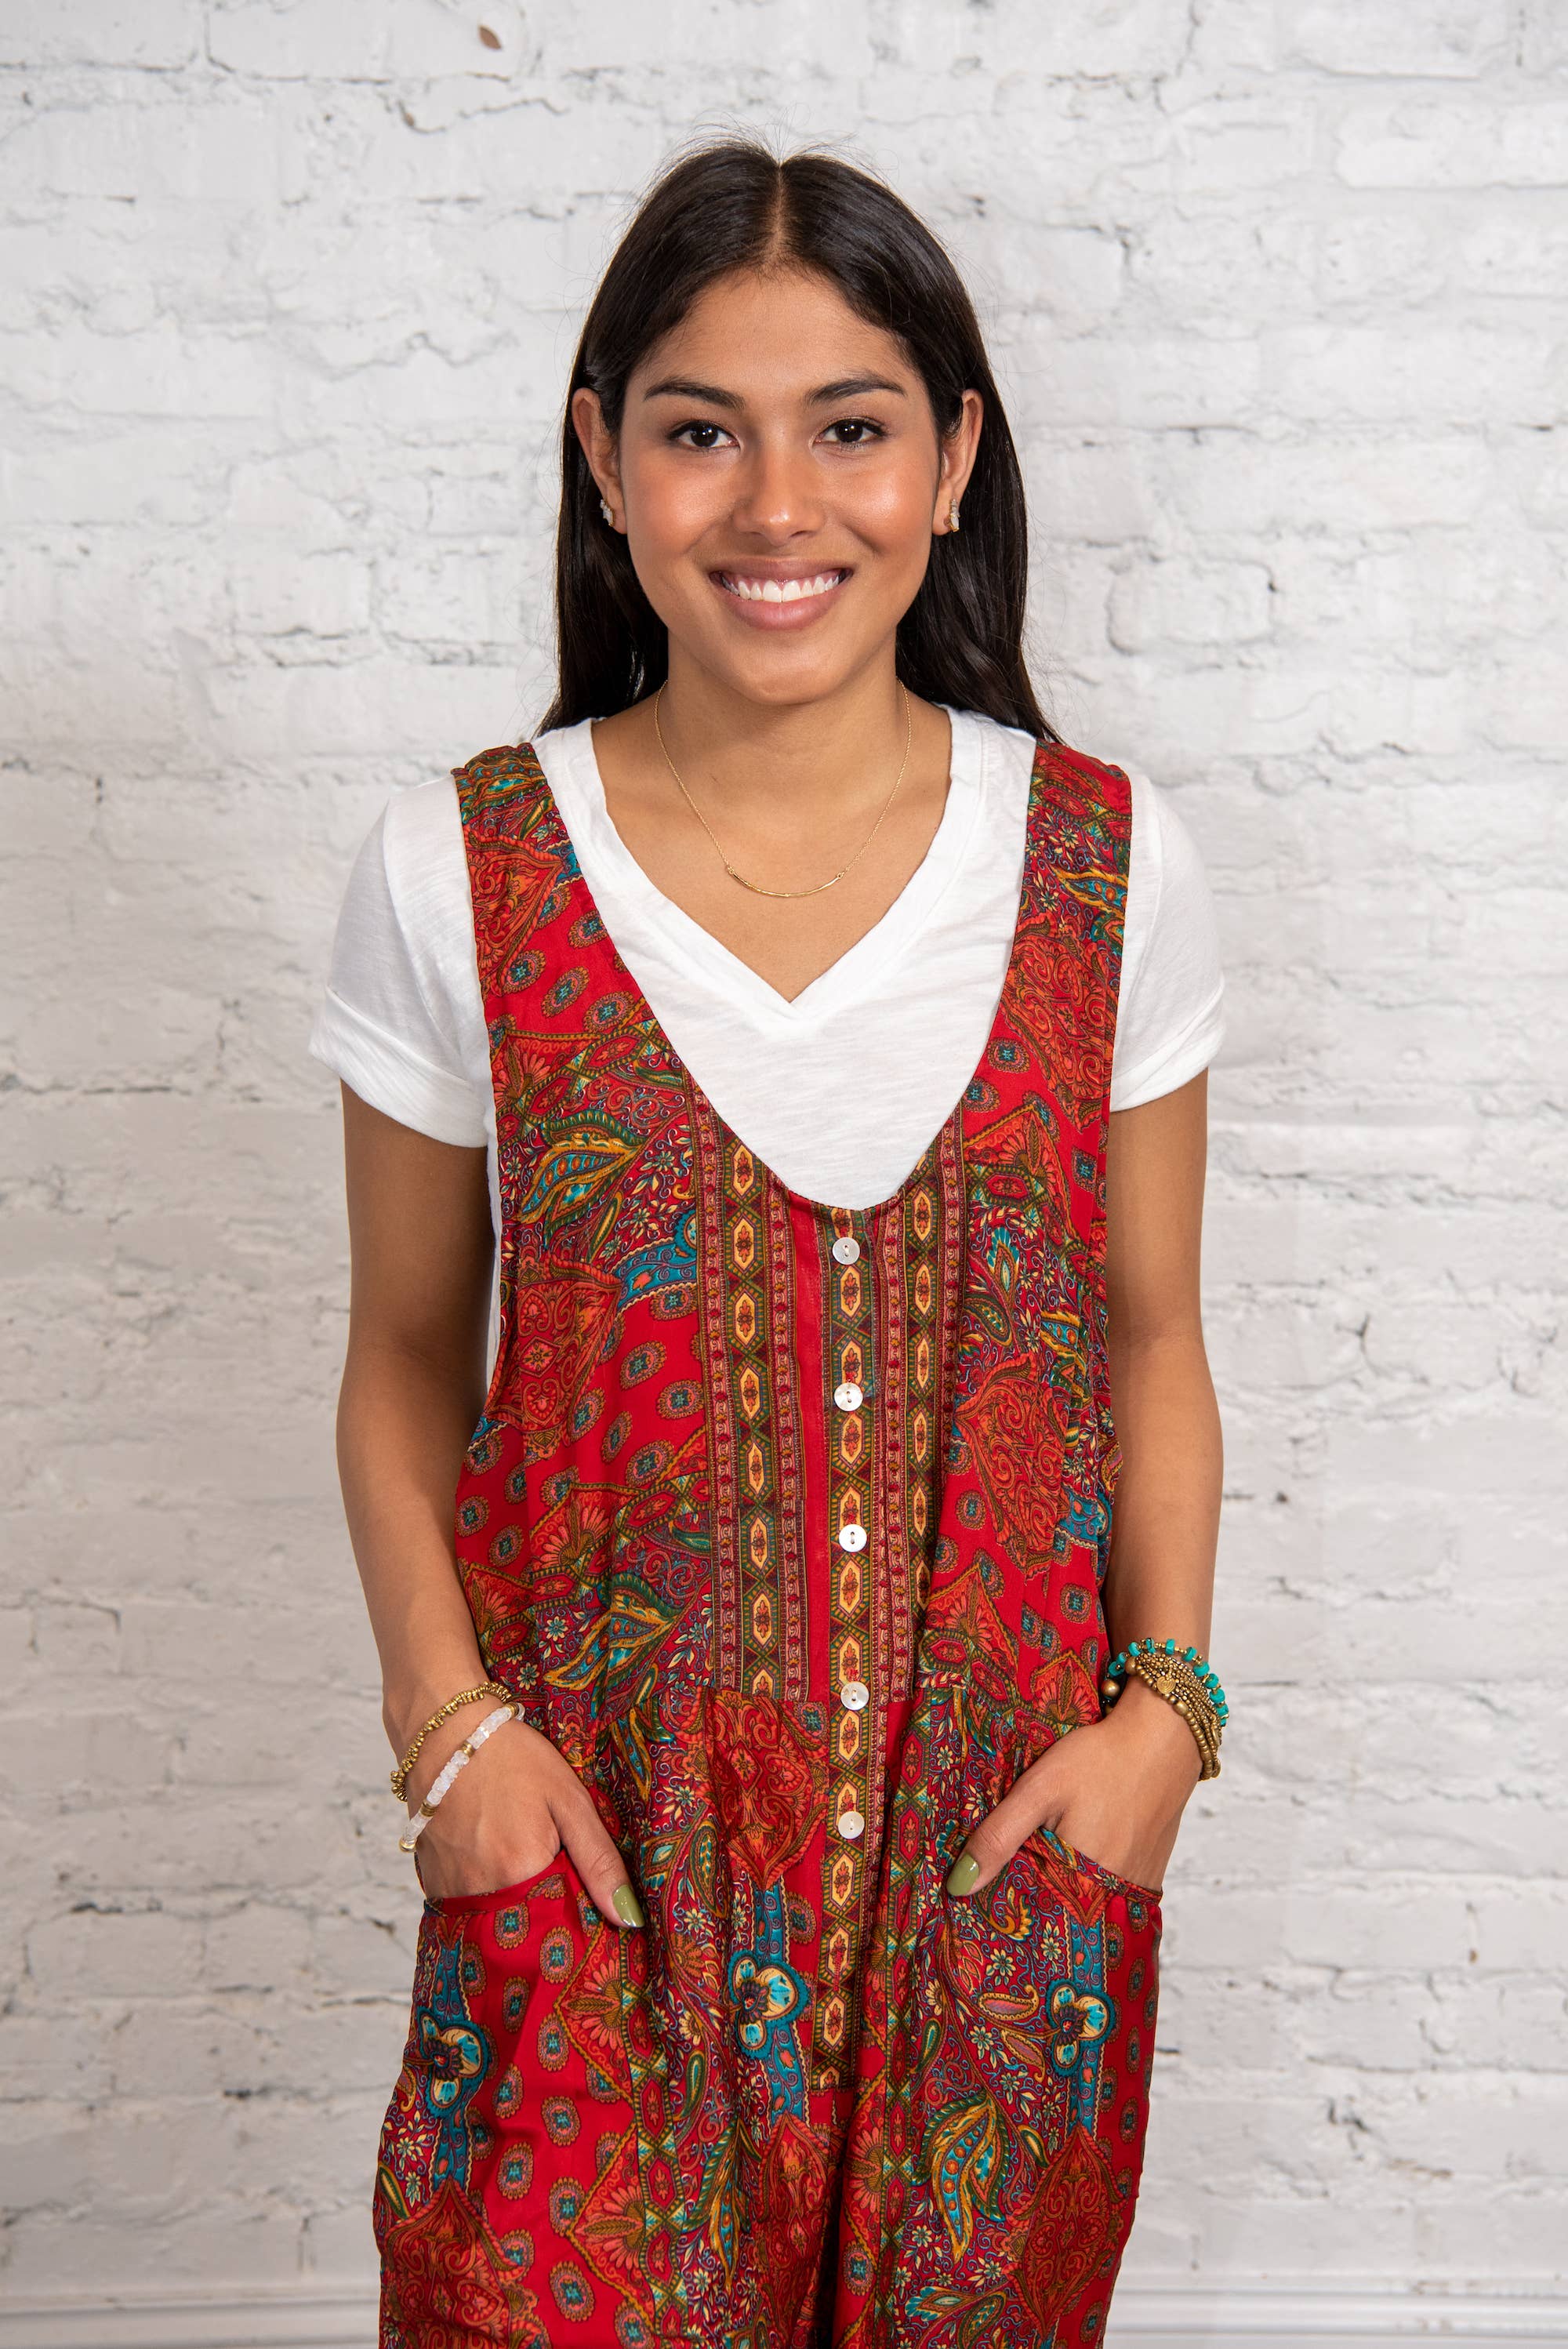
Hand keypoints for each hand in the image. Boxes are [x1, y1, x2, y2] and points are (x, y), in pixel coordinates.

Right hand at [404, 1707, 645, 1928]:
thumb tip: (628, 1918)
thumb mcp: (568, 1799)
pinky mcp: (432, 1883)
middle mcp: (484, 1891)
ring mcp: (452, 1890)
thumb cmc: (513, 1758)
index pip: (563, 1924)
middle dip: (545, 1908)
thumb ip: (598, 1860)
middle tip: (547, 1860)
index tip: (583, 1890)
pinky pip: (467, 1906)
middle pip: (527, 1926)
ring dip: (514, 1900)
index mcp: (524, 1872)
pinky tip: (490, 1854)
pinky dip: (485, 1891)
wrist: (446, 1733)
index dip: (577, 1911)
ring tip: (516, 1851)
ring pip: (496, 1918)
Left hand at [944, 1678, 1200, 1900]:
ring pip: (1086, 1903)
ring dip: (1064, 1890)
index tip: (980, 1899)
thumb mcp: (1039, 1789)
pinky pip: (1112, 1891)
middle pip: (1060, 1913)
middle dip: (1034, 1900)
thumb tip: (959, 1885)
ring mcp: (1134, 1888)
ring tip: (1044, 1860)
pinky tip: (1080, 1851)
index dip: (1004, 1906)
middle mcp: (1110, 1896)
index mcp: (1077, 1880)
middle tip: (1011, 1873)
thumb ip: (999, 1836)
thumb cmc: (1100, 1759)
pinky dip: (1092, 1880)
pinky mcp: (1150, 1875)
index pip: (1030, 1917)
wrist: (1164, 1737)